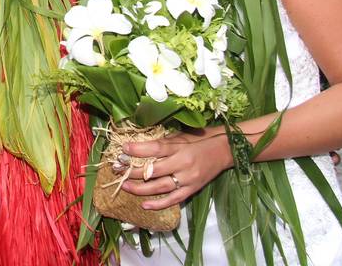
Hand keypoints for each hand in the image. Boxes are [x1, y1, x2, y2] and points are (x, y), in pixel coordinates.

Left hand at [114, 130, 232, 209]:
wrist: (224, 150)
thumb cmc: (199, 140)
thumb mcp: (180, 136)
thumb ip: (162, 142)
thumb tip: (138, 146)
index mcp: (180, 148)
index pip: (156, 149)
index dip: (138, 150)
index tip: (123, 149)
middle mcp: (184, 164)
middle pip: (154, 170)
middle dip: (133, 171)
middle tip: (117, 168)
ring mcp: (188, 179)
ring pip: (161, 187)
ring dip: (141, 188)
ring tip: (125, 186)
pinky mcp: (193, 190)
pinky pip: (174, 199)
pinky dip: (159, 204)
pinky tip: (145, 205)